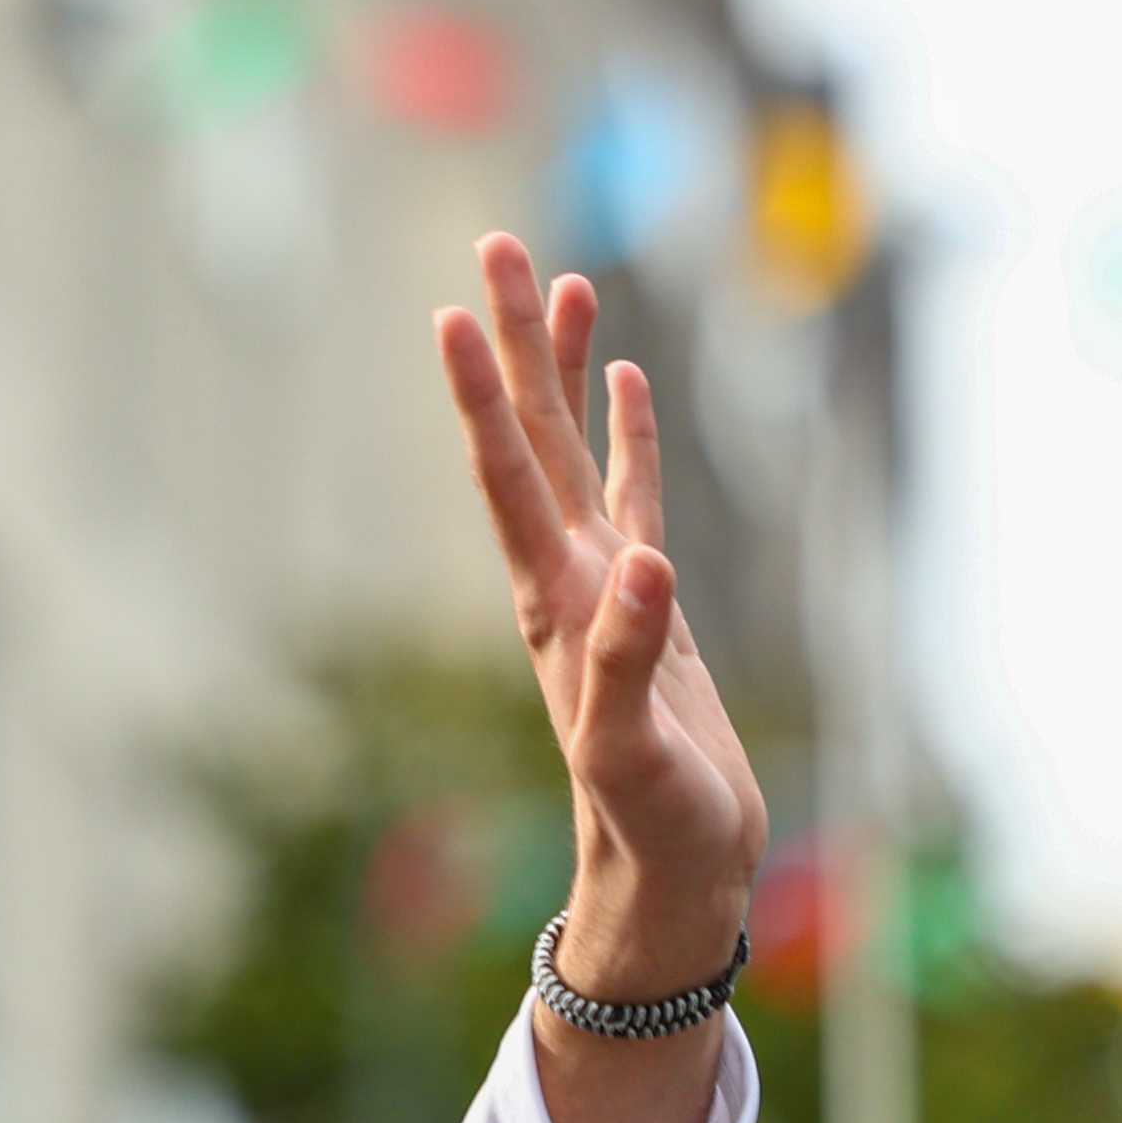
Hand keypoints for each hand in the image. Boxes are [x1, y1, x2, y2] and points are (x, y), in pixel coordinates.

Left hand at [434, 232, 769, 1000]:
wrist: (670, 880)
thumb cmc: (653, 830)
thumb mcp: (638, 755)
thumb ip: (634, 665)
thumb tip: (644, 566)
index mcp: (553, 607)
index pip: (505, 480)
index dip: (478, 398)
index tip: (450, 314)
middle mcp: (564, 582)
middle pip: (527, 437)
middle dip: (510, 342)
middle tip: (492, 242)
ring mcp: (603, 588)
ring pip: (575, 449)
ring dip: (560, 367)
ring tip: (558, 276)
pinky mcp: (648, 605)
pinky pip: (630, 491)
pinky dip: (625, 431)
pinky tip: (623, 378)